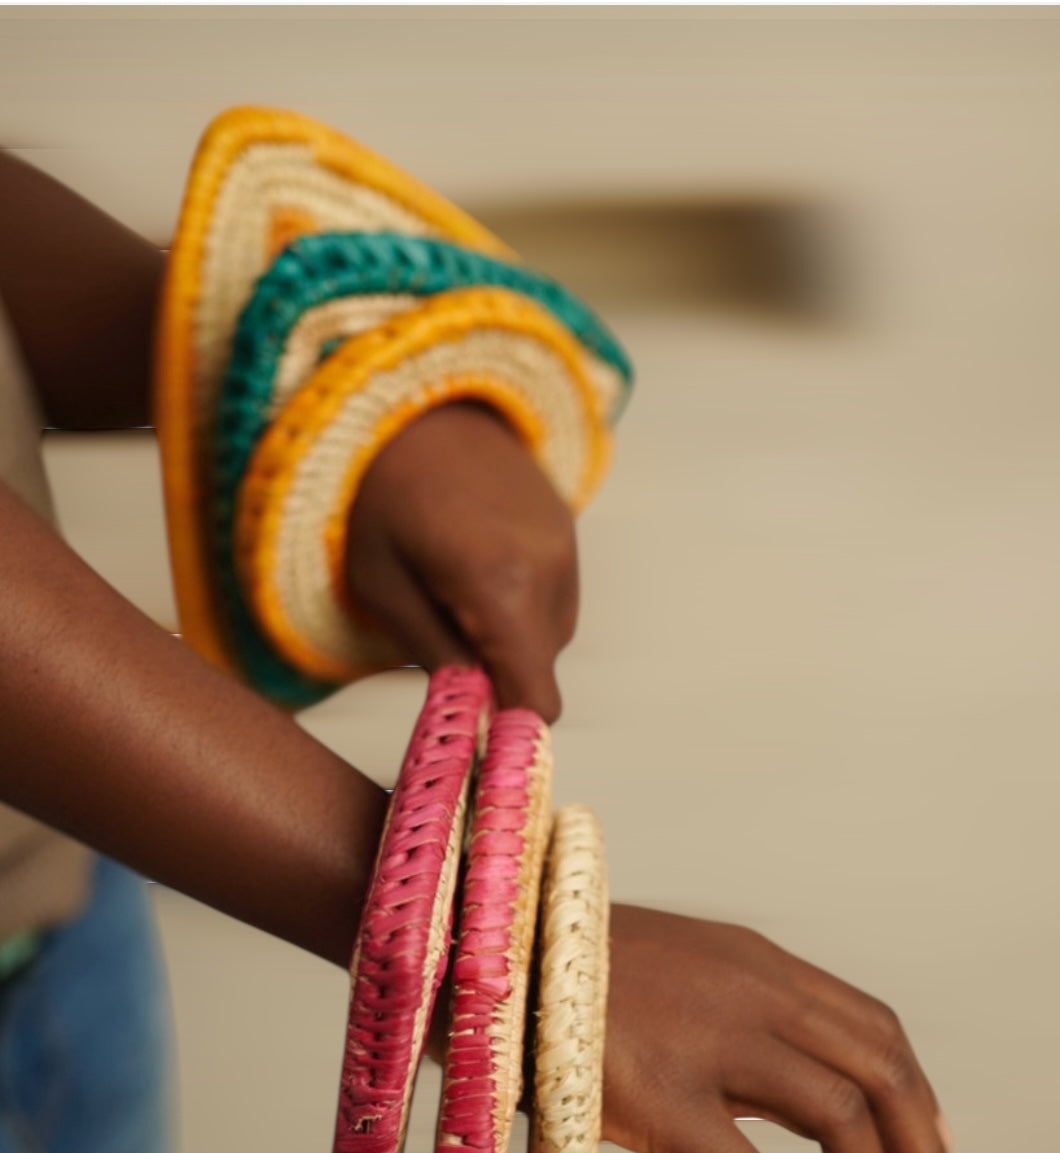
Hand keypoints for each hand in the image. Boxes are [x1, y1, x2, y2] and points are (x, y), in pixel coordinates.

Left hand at [344, 402, 578, 722]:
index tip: (472, 738)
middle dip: (496, 679)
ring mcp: (568, 549)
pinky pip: (556, 601)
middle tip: (437, 648)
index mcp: (499, 586)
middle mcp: (550, 571)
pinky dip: (520, 607)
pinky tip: (476, 569)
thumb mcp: (381, 583)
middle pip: (540, 673)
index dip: (508, 731)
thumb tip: (473, 716)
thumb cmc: (379, 493)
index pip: (535, 698)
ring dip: (507, 642)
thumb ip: (435, 656)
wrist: (416, 398)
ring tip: (452, 593)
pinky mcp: (570, 532)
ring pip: (550, 639)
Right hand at [602, 904, 959, 1152]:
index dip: (916, 1090)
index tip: (932, 1145)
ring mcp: (711, 1041)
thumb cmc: (570, 968)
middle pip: (879, 1068)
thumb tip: (786, 1084)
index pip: (871, 1024)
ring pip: (838, 1118)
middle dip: (923, 1148)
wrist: (488, 949)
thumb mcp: (676, 967)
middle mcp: (752, 993)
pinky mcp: (663, 1096)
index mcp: (756, 963)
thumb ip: (736, 1010)